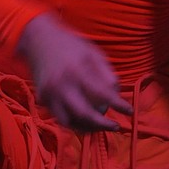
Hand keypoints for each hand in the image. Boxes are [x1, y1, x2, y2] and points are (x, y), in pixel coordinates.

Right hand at [16, 12, 131, 132]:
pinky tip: (85, 122)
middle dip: (102, 124)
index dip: (118, 104)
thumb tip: (116, 93)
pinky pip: (59, 117)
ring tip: (100, 127)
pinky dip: (73, 122)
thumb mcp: (92, 52)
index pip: (102, 93)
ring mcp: (49, 93)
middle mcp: (61, 84)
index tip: (130, 111)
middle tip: (116, 126)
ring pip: (69, 122)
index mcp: (77, 70)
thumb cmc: (70, 45)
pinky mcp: (42, 98)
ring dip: (87, 128)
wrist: (38, 39)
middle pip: (84, 113)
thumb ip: (106, 73)